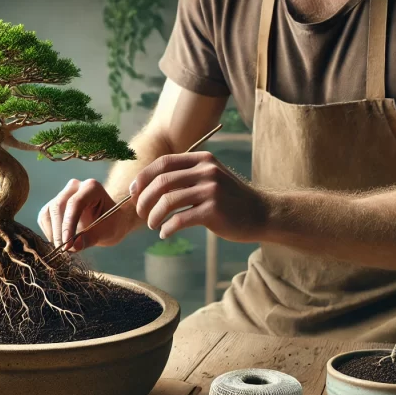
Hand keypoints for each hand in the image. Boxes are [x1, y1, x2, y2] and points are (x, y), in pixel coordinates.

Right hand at [38, 179, 124, 250]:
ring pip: (49, 212)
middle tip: (64, 250)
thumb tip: (73, 245)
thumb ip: (92, 237)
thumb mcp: (108, 232)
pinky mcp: (53, 205)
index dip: (69, 224)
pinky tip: (61, 241)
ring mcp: (62, 195)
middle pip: (59, 206)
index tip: (67, 244)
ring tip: (65, 248)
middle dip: (59, 231)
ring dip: (53, 233)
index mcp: (91, 187)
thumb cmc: (112, 224)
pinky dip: (50, 232)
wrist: (108, 221)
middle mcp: (74, 187)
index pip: (75, 203)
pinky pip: (44, 218)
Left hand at [132, 151, 269, 241]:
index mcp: (202, 160)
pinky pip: (179, 220)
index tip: (134, 193)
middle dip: (144, 199)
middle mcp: (206, 171)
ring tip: (152, 225)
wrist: (261, 213)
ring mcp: (211, 190)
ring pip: (167, 201)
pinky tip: (165, 234)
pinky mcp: (213, 211)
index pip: (163, 163)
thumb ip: (185, 176)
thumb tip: (147, 186)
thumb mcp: (210, 178)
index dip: (143, 177)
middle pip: (161, 182)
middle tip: (141, 213)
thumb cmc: (229, 200)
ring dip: (153, 216)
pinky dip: (167, 229)